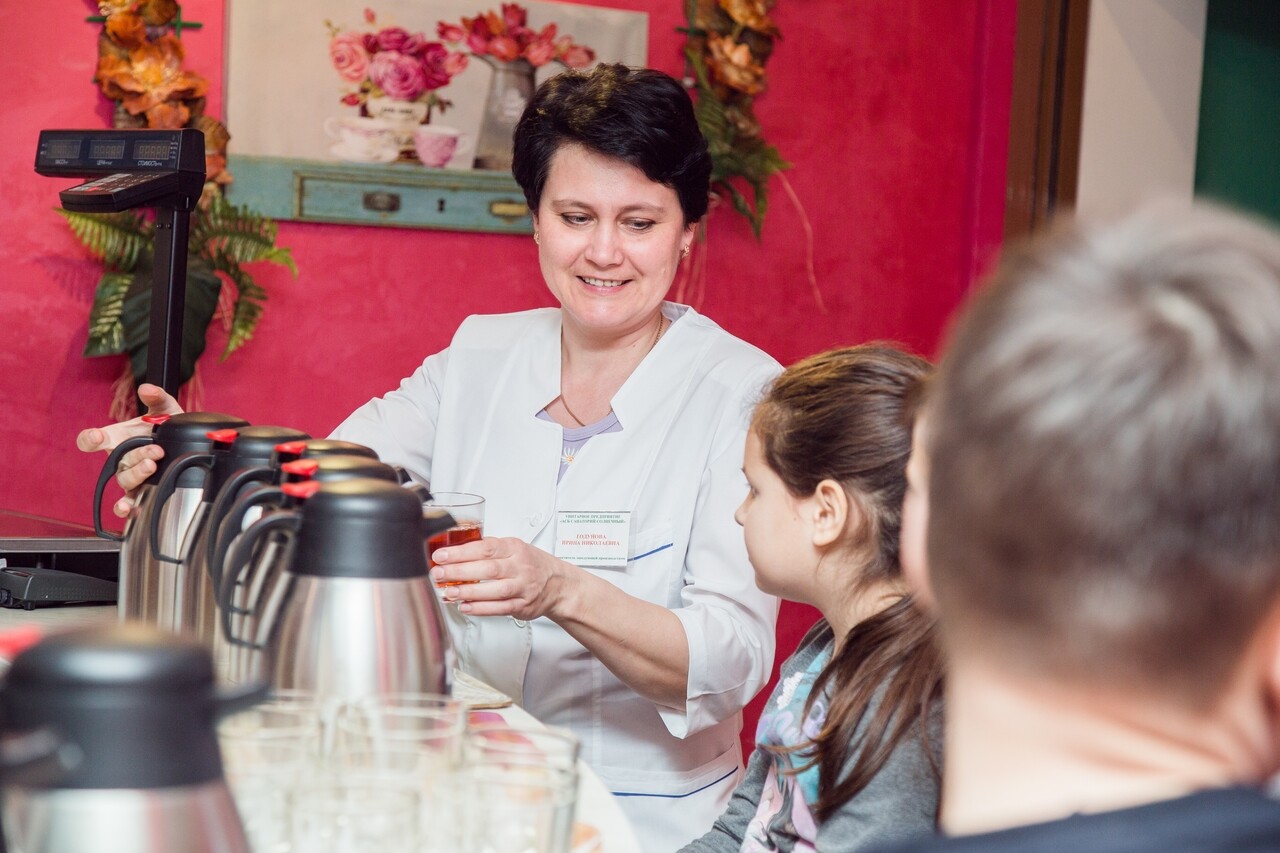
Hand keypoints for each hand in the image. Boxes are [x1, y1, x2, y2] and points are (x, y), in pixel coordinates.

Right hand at [76, 384, 183, 516]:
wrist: (187, 445)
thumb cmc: (167, 427)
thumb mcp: (165, 409)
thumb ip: (157, 397)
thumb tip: (147, 389)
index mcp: (118, 438)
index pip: (92, 439)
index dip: (90, 439)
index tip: (96, 437)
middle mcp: (120, 458)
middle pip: (116, 461)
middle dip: (136, 456)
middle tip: (156, 451)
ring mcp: (130, 475)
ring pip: (125, 480)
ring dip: (137, 474)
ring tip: (152, 467)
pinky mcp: (141, 491)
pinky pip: (129, 502)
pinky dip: (126, 507)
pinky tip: (129, 509)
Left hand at [430, 537, 575, 620]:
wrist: (558, 584)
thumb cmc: (531, 564)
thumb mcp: (514, 548)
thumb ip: (489, 549)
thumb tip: (455, 553)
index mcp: (515, 548)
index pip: (485, 548)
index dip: (460, 552)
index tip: (441, 556)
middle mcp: (520, 567)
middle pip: (487, 568)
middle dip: (459, 571)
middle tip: (438, 573)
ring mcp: (523, 587)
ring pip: (494, 590)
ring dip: (468, 592)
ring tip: (448, 592)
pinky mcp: (523, 605)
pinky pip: (500, 608)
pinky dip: (481, 608)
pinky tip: (465, 607)